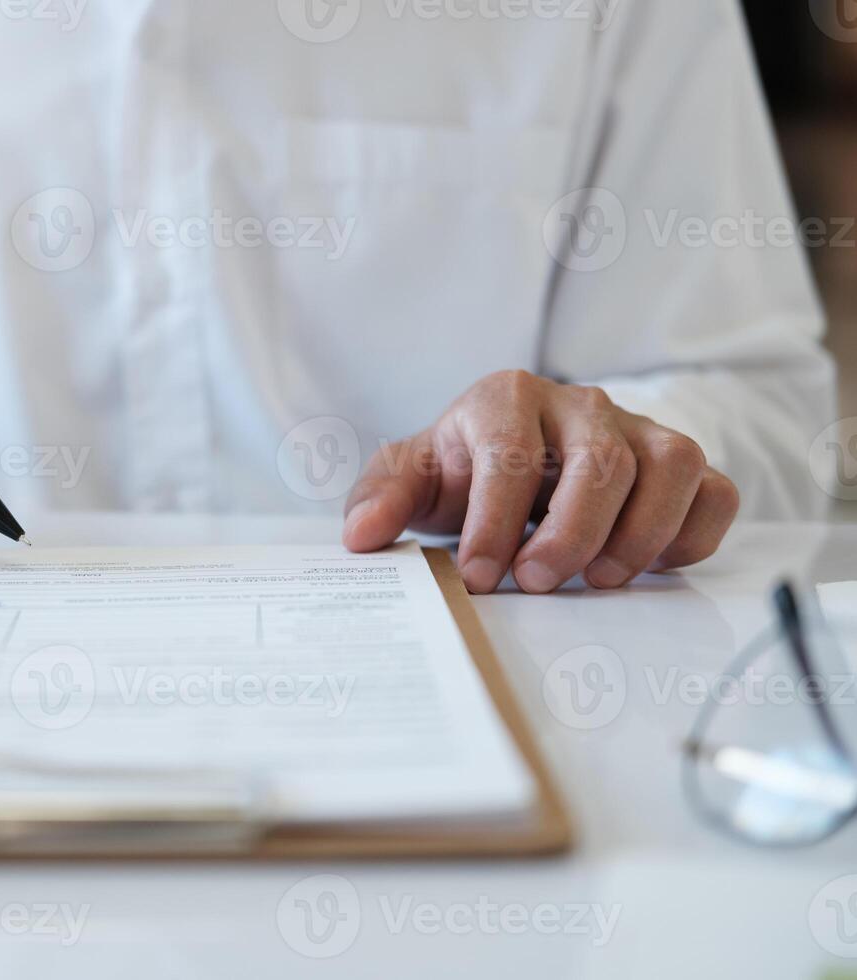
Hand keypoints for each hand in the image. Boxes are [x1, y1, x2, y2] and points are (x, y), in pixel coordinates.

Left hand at [342, 371, 738, 593]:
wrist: (507, 459)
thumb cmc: (461, 470)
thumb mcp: (411, 479)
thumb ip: (380, 499)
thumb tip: (359, 538)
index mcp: (505, 399)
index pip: (511, 456)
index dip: (496, 523)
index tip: (480, 578)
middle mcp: (580, 405)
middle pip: (601, 462)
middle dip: (572, 534)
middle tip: (538, 584)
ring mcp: (638, 429)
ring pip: (672, 467)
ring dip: (640, 535)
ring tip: (598, 582)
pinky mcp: (679, 464)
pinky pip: (714, 491)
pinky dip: (693, 534)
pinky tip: (651, 566)